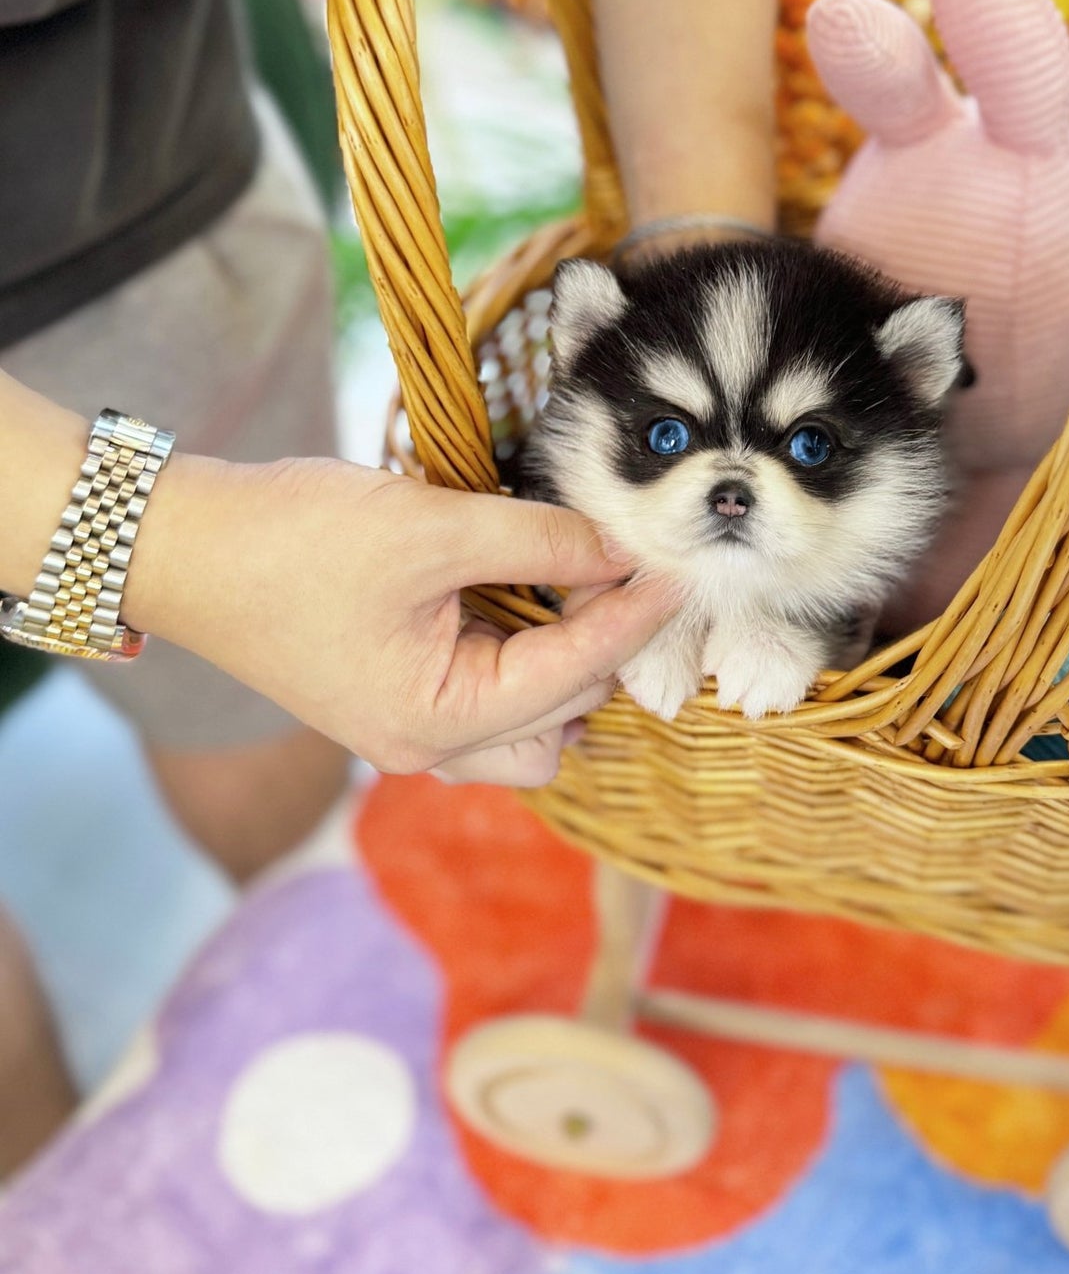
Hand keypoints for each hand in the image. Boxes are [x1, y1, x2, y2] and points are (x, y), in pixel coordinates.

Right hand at [124, 454, 675, 785]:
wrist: (181, 545)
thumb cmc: (292, 539)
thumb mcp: (432, 526)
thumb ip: (538, 541)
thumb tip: (620, 548)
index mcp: (437, 719)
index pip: (575, 672)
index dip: (636, 614)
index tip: (683, 568)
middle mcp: (426, 747)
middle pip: (562, 722)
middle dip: (604, 651)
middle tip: (628, 571)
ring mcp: (406, 733)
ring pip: (528, 729)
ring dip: (564, 670)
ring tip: (573, 590)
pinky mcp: (391, 702)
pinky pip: (486, 708)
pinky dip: (521, 665)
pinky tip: (524, 603)